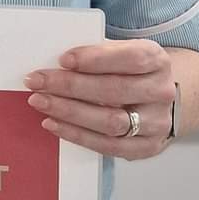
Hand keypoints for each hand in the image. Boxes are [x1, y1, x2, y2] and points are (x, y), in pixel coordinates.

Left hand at [23, 39, 176, 159]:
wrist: (159, 99)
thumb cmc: (131, 71)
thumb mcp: (122, 52)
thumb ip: (97, 53)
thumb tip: (57, 61)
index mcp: (157, 60)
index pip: (130, 58)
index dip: (95, 59)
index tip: (63, 59)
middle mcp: (161, 92)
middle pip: (114, 90)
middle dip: (70, 85)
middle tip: (37, 81)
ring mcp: (156, 123)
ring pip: (110, 121)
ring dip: (69, 112)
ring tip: (40, 102)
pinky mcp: (146, 147)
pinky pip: (108, 146)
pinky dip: (77, 135)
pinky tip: (54, 123)